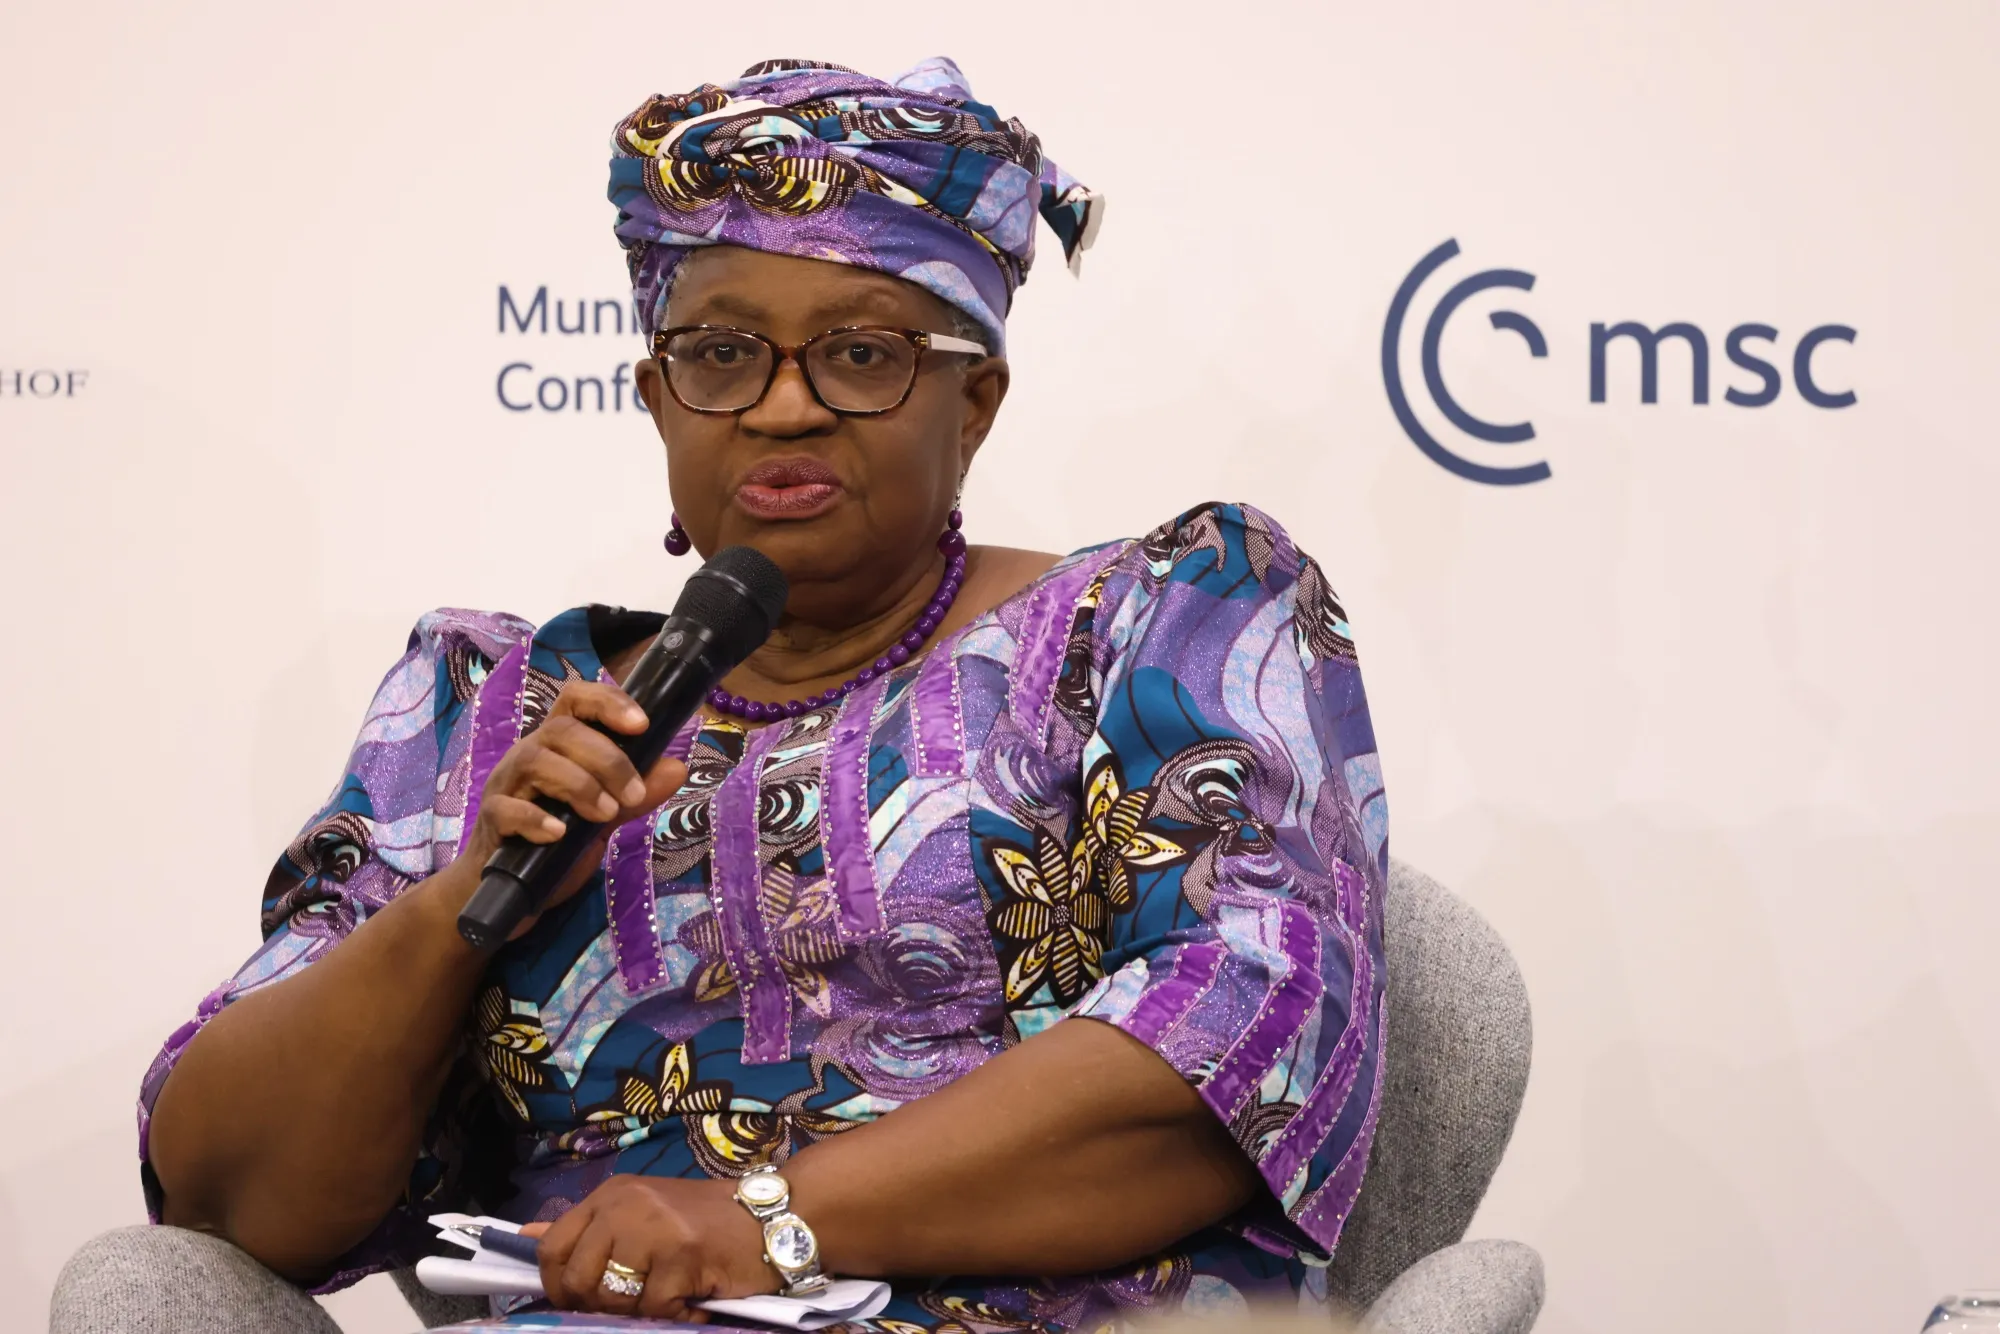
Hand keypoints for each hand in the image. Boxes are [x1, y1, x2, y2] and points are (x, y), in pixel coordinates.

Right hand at [459, 679, 687, 937]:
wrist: (510, 890)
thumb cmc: (557, 841)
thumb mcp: (604, 816)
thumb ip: (636, 794)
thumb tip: (677, 768)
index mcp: (558, 746)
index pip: (575, 700)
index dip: (606, 701)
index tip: (641, 723)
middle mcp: (529, 755)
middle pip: (561, 729)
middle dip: (606, 758)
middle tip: (633, 794)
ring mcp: (506, 786)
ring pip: (535, 760)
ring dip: (579, 784)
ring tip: (606, 814)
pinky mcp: (491, 822)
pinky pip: (507, 809)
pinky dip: (536, 819)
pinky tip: (560, 834)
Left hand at [521, 1174, 775, 1318]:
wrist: (773, 1216)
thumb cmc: (704, 1221)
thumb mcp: (639, 1214)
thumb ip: (585, 1228)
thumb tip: (525, 1236)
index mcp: (611, 1195)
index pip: (552, 1247)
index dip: (559, 1284)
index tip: (582, 1300)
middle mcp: (625, 1206)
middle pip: (578, 1280)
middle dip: (601, 1305)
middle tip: (639, 1300)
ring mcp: (654, 1228)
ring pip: (614, 1299)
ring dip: (643, 1310)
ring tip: (672, 1293)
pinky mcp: (682, 1254)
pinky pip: (657, 1308)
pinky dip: (678, 1313)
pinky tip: (695, 1297)